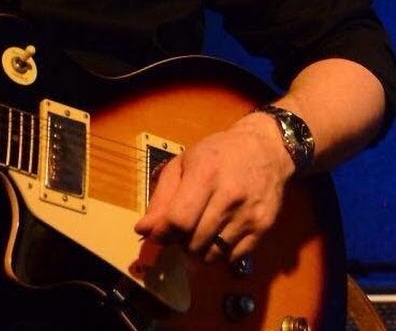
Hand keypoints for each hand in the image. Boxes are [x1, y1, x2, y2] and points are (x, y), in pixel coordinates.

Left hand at [133, 112, 293, 262]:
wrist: (264, 150)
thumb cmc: (218, 153)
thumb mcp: (183, 163)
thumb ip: (162, 197)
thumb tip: (144, 230)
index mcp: (205, 174)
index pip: (179, 219)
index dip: (163, 233)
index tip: (157, 234)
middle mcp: (228, 197)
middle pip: (194, 242)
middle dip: (179, 242)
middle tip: (180, 230)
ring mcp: (248, 215)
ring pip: (212, 255)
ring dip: (198, 251)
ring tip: (197, 232)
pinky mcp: (263, 229)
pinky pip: (232, 258)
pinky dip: (218, 254)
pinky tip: (216, 235)